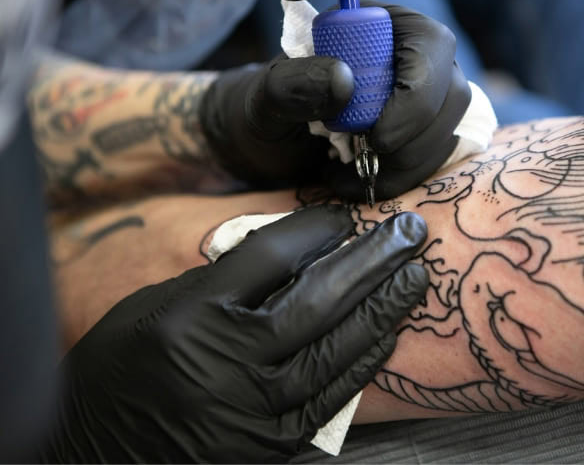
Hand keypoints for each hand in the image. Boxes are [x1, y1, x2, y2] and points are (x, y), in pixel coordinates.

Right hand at [41, 206, 428, 462]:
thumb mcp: (156, 305)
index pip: (270, 257)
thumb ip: (224, 281)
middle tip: (409, 231)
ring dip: (381, 309)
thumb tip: (294, 253)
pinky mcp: (267, 445)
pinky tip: (388, 333)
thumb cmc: (122, 367)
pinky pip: (329, 399)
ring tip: (414, 276)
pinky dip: (362, 363)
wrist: (95, 451)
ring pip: (334, 350)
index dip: (315, 229)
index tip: (342, 215)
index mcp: (191, 315)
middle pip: (317, 300)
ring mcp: (251, 409)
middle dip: (371, 261)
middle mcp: (225, 362)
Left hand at [199, 2, 470, 197]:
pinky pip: (435, 159)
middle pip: (453, 94)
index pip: (430, 48)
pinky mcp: (421, 137)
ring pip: (448, 132)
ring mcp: (425, 100)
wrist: (264, 145)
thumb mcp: (265, 97)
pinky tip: (360, 184)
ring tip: (350, 178)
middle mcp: (414, 59)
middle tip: (365, 161)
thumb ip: (293, 84)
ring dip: (408, 166)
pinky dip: (402, 181)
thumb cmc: (263, 110)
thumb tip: (345, 80)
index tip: (376, 137)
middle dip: (415, 139)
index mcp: (382, 27)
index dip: (416, 96)